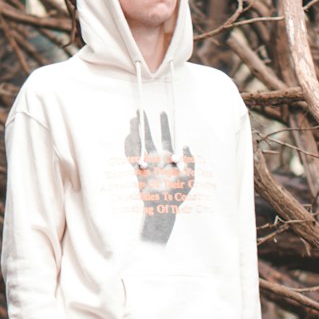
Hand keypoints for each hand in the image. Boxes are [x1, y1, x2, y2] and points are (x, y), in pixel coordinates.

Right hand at [124, 112, 194, 244]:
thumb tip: (184, 145)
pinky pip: (132, 156)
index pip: (166, 137)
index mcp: (169, 158)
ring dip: (135, 132)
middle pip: (149, 137)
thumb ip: (190, 161)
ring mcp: (146, 164)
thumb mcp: (189, 177)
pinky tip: (129, 136)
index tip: (161, 112)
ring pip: (139, 144)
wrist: (163, 207)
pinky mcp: (138, 171)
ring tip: (132, 120)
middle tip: (140, 111)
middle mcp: (156, 159)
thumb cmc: (178, 194)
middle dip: (145, 124)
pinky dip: (129, 146)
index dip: (164, 125)